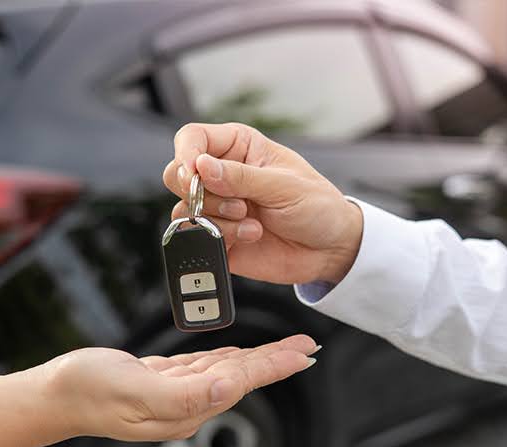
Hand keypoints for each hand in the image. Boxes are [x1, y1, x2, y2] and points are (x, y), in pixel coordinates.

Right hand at [37, 334, 317, 441]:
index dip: (274, 366)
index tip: (304, 354)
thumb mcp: (134, 390)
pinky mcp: (163, 380)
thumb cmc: (88, 392)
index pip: (240, 382)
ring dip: (257, 357)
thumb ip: (183, 394)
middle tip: (307, 347)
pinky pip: (204, 366)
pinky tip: (238, 354)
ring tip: (284, 350)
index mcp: (185, 408)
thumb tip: (228, 389)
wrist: (56, 395)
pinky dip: (226, 356)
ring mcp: (175, 393)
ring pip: (227, 370)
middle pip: (242, 376)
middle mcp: (186, 404)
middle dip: (276, 360)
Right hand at [163, 123, 362, 284]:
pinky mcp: (217, 236)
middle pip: (177, 174)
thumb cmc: (317, 206)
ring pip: (184, 208)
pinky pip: (197, 236)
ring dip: (217, 218)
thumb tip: (201, 166)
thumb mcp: (284, 185)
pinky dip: (222, 237)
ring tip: (251, 221)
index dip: (186, 153)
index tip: (194, 172)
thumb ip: (240, 177)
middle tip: (234, 202)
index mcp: (238, 147)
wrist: (330, 249)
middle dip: (199, 192)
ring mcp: (218, 207)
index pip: (193, 137)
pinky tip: (251, 234)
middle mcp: (222, 174)